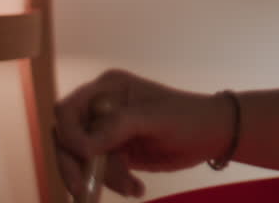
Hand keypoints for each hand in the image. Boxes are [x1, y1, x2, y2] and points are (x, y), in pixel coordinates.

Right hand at [53, 69, 233, 198]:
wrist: (212, 135)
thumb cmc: (188, 117)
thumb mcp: (155, 119)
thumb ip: (119, 125)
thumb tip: (84, 146)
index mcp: (108, 88)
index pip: (67, 110)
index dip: (69, 134)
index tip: (85, 154)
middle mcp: (101, 107)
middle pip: (66, 139)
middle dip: (75, 166)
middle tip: (84, 190)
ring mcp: (105, 130)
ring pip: (81, 160)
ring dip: (102, 178)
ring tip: (133, 188)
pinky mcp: (113, 151)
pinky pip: (99, 171)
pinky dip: (114, 182)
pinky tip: (136, 188)